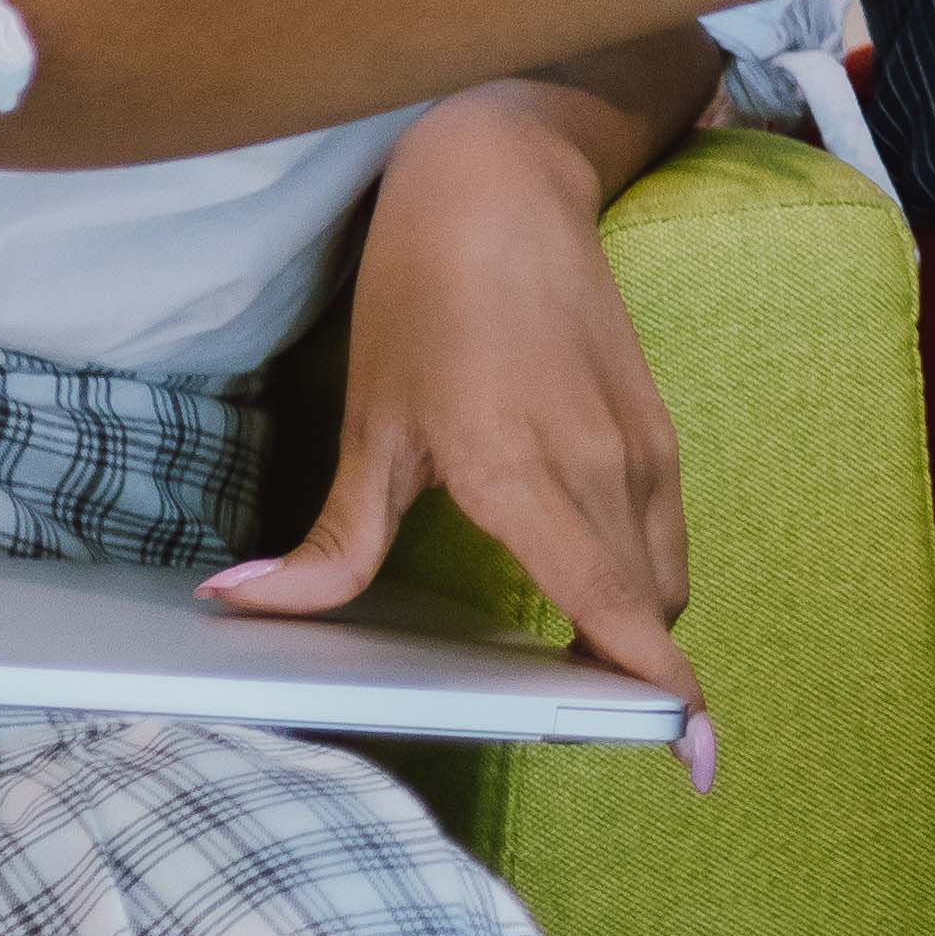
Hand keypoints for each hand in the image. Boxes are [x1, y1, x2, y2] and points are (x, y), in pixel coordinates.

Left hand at [204, 88, 713, 785]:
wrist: (503, 181)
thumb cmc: (428, 295)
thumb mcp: (370, 423)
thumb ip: (333, 542)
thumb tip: (243, 608)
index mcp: (529, 476)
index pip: (616, 608)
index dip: (658, 691)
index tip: (691, 754)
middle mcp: (604, 466)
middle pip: (648, 611)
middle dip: (628, 676)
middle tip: (573, 716)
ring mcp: (643, 441)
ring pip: (662, 572)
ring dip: (634, 623)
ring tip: (575, 658)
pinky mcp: (656, 421)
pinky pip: (663, 527)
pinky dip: (638, 572)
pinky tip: (585, 573)